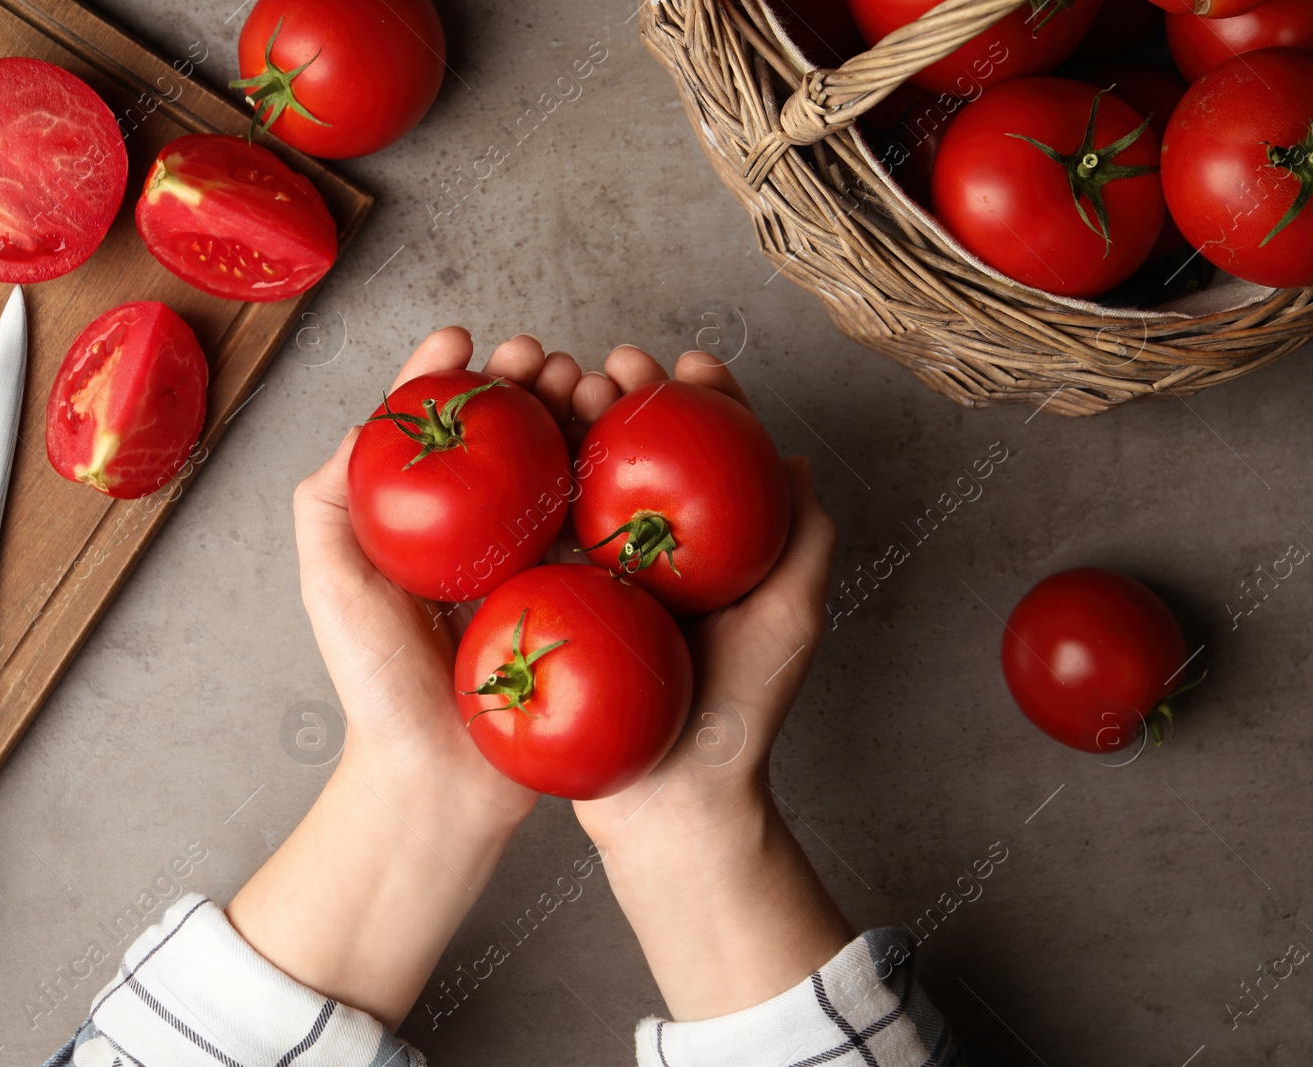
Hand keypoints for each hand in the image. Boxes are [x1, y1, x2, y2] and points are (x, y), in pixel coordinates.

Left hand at [292, 326, 580, 824]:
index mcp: (426, 522)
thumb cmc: (376, 686)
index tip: (467, 340)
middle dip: (530, 380)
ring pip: (563, 467)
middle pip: (512, 435)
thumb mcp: (330, 581)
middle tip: (543, 360)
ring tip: (586, 386)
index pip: (441, 426)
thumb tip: (370, 421)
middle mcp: (483, 534)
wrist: (438, 782)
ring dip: (579, 414)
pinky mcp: (583, 600)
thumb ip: (328, 500)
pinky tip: (622, 447)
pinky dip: (616, 481)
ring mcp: (538, 565)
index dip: (453, 373)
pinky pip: (604, 531)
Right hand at [568, 345, 853, 1020]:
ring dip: (573, 424)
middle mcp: (655, 554)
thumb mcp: (791, 620)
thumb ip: (803, 541)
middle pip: (638, 454)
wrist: (670, 805)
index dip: (700, 399)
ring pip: (585, 480)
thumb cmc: (739, 715)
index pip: (709, 454)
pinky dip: (531, 485)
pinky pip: (542, 533)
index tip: (684, 363)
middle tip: (608, 366)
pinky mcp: (556, 605)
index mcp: (713, 549)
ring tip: (562, 387)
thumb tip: (794, 459)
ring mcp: (602, 579)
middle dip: (624, 395)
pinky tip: (520, 452)